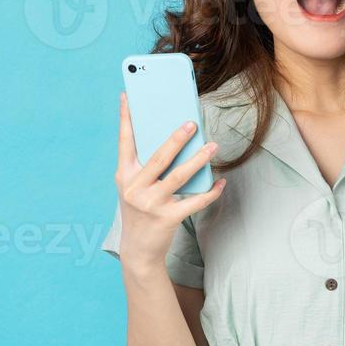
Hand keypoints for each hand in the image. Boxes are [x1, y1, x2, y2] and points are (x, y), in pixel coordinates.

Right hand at [113, 92, 226, 278]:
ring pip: (179, 176)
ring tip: (213, 146)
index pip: (125, 141)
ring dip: (199, 160)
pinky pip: (194, 201)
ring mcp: (150, 204)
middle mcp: (134, 187)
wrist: (137, 249)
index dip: (126, 118)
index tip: (129, 96)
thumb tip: (170, 137)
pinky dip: (210, 192)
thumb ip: (144, 165)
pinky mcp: (167, 218)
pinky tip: (221, 183)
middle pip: (159, 157)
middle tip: (192, 123)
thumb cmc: (139, 210)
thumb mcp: (133, 186)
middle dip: (176, 138)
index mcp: (124, 175)